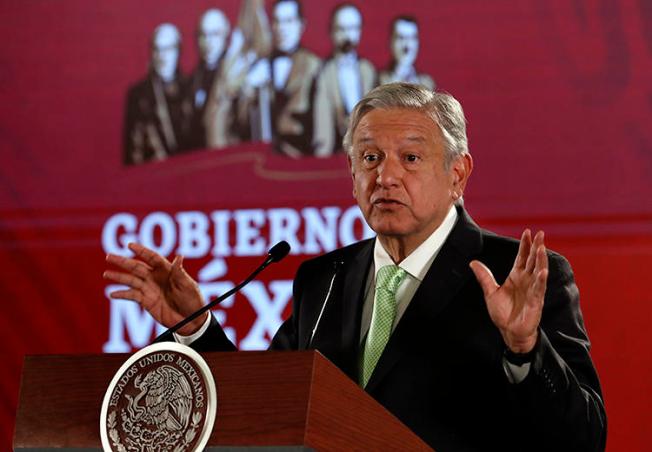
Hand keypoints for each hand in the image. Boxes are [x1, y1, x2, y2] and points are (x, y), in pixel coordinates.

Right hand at [103, 243, 205, 334]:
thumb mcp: (188, 286)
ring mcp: (149, 289)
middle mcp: (156, 277)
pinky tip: (112, 294)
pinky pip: (132, 296)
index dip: (142, 251)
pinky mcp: (146, 301)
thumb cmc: (193, 300)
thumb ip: (180, 273)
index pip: (152, 257)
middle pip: (137, 267)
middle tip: (109, 256)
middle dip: (123, 261)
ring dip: (118, 277)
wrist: (191, 320)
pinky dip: (122, 295)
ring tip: (106, 274)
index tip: (130, 245)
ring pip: (131, 280)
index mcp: (167, 270)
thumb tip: (180, 256)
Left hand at [470, 230, 547, 352]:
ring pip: (539, 271)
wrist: (510, 332)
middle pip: (533, 260)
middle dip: (536, 246)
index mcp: (517, 276)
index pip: (522, 257)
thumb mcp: (490, 292)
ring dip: (541, 260)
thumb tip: (473, 262)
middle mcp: (526, 280)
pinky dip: (540, 280)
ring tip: (541, 247)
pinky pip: (539, 289)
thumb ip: (484, 277)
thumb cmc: (503, 313)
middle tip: (540, 233)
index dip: (525, 245)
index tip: (527, 232)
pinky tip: (542, 272)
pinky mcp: (535, 301)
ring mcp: (532, 290)